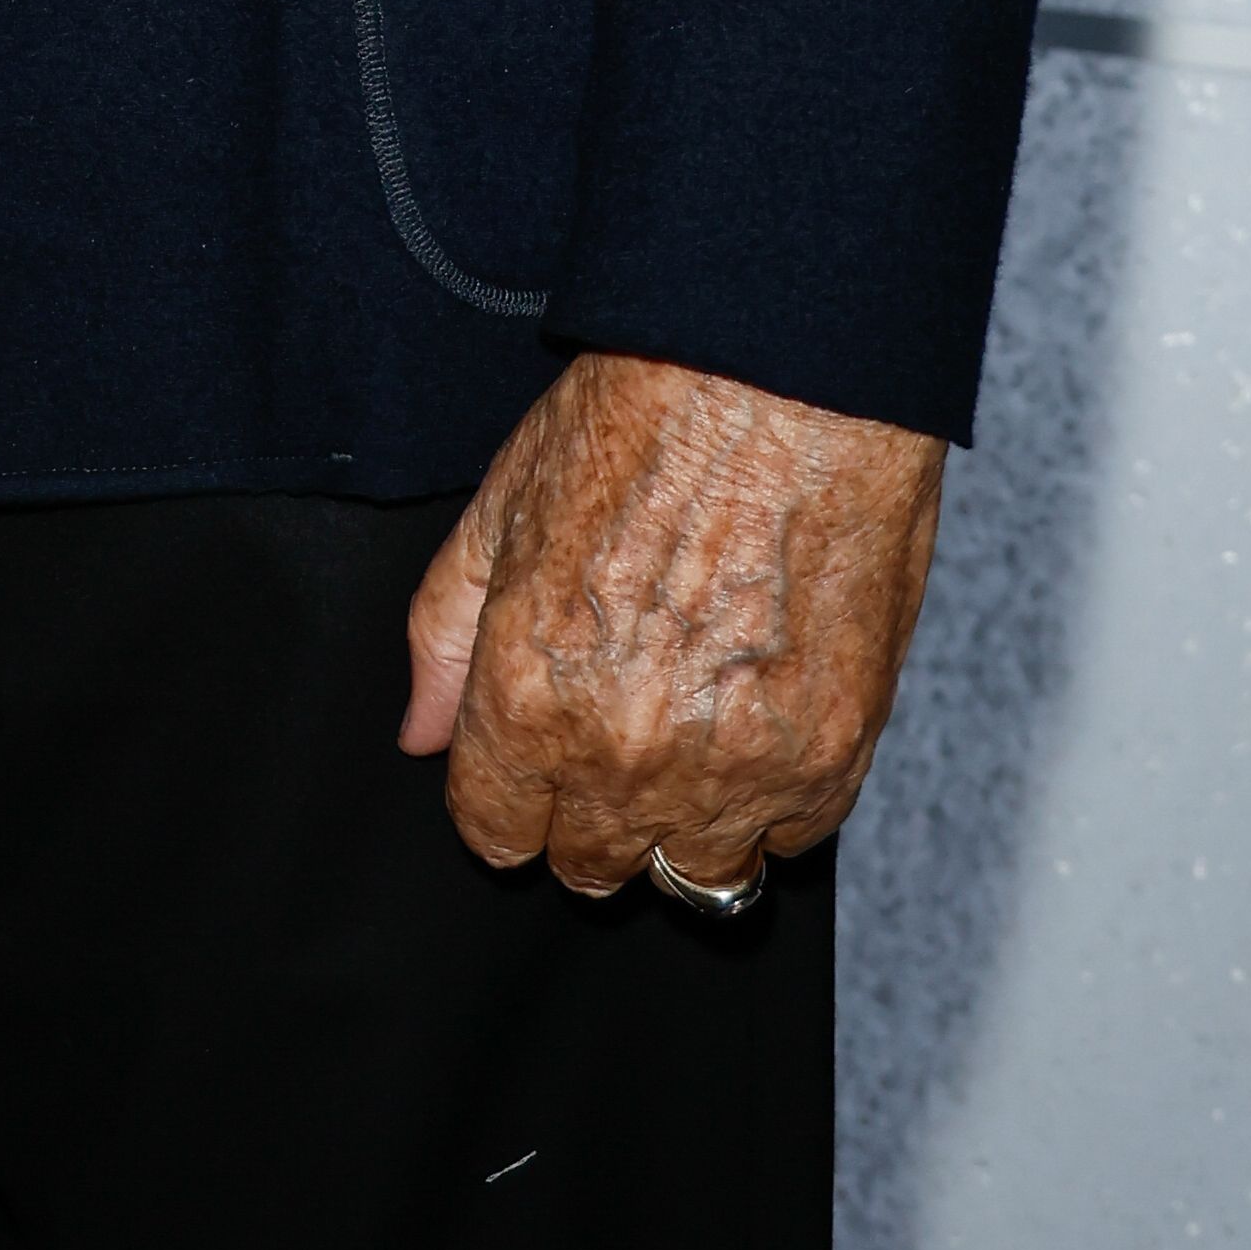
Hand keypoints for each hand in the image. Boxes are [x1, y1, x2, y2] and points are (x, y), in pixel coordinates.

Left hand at [400, 350, 944, 896]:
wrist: (786, 375)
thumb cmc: (644, 415)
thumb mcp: (502, 505)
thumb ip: (444, 636)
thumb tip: (420, 733)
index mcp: (528, 694)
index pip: (495, 833)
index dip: (505, 796)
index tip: (528, 766)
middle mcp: (626, 753)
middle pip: (591, 864)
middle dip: (588, 811)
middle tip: (617, 727)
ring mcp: (735, 766)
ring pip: (697, 874)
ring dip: (685, 821)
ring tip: (693, 730)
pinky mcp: (830, 756)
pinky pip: (790, 838)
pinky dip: (773, 798)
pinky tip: (758, 714)